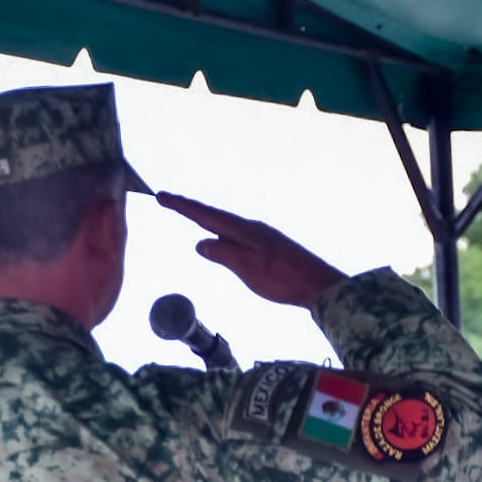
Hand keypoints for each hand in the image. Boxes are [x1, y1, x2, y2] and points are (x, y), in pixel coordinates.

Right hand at [158, 191, 346, 306]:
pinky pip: (236, 234)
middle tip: (168, 201)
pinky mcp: (269, 247)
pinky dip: (221, 232)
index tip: (162, 196)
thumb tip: (201, 243)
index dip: (183, 207)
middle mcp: (251, 228)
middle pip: (214, 215)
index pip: (206, 215)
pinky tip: (221, 239)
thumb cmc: (283, 279)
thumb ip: (222, 254)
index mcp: (243, 231)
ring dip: (205, 219)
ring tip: (188, 214)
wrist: (319, 285)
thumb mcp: (247, 268)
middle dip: (190, 209)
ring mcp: (261, 236)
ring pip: (226, 225)